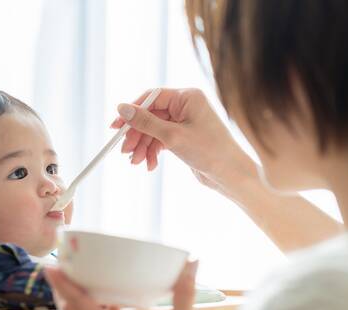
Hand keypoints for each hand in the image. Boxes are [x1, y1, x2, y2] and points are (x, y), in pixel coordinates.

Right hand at [113, 88, 255, 195]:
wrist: (231, 175)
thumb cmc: (209, 151)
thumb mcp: (172, 137)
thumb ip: (145, 122)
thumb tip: (121, 108)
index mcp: (187, 97)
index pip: (152, 97)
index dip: (132, 111)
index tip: (116, 126)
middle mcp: (186, 106)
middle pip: (151, 116)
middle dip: (137, 135)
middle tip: (125, 151)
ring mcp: (185, 122)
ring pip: (154, 130)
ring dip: (143, 147)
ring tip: (136, 162)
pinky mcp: (184, 137)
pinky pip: (161, 140)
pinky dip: (153, 152)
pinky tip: (149, 165)